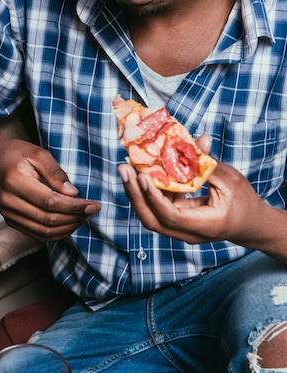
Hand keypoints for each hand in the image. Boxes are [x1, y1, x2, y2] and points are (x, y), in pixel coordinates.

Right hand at [0, 137, 100, 241]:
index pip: (50, 202)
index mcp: (14, 181)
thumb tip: (73, 194)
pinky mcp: (11, 221)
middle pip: (48, 219)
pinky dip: (57, 233)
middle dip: (75, 218)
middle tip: (92, 211)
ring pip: (44, 231)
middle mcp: (8, 202)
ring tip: (84, 218)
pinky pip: (37, 235)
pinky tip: (71, 224)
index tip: (93, 204)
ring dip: (68, 228)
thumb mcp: (37, 153)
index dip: (74, 207)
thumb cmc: (16, 153)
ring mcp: (8, 214)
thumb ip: (55, 173)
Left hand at [118, 138, 268, 247]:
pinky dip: (148, 190)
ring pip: (150, 215)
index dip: (154, 197)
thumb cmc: (244, 203)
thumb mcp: (231, 181)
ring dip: (136, 192)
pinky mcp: (176, 221)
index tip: (143, 176)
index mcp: (204, 226)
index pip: (171, 216)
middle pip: (152, 220)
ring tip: (125, 168)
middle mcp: (187, 233)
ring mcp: (180, 230)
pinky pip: (157, 208)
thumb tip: (199, 140)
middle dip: (135, 194)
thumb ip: (210, 164)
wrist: (249, 225)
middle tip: (124, 169)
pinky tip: (140, 171)